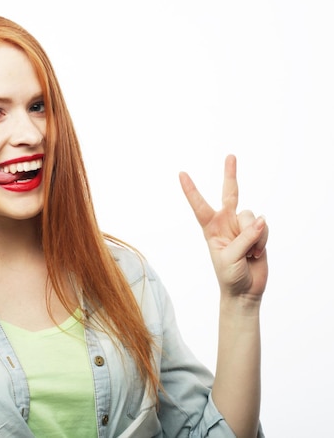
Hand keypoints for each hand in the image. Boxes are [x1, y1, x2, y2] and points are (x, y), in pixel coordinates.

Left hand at [179, 155, 268, 300]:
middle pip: (230, 194)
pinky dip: (263, 240)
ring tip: (248, 252)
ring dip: (253, 235)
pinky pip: (264, 226)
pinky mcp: (258, 232)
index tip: (181, 174)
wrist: (244, 291)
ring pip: (251, 215)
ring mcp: (242, 226)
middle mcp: (226, 223)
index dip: (191, 190)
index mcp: (210, 228)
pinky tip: (257, 253)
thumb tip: (260, 219)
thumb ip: (244, 237)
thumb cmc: (229, 275)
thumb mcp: (230, 258)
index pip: (199, 205)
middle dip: (230, 175)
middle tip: (230, 156)